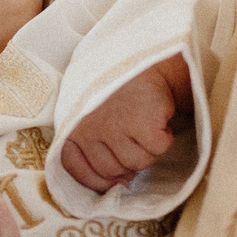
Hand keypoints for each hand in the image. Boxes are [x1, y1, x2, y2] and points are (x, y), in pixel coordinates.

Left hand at [62, 54, 188, 192]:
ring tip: (144, 123)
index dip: (98, 178)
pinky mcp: (143, 124)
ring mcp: (116, 128)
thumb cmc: (114, 85)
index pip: (77, 169)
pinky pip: (157, 148)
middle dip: (126, 160)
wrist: (141, 55)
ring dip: (146, 148)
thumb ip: (94, 144)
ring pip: (137, 163)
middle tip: (134, 137)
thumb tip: (121, 181)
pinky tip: (158, 117)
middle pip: (111, 171)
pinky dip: (164, 136)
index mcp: (72, 127)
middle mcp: (90, 130)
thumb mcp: (89, 109)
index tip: (113, 176)